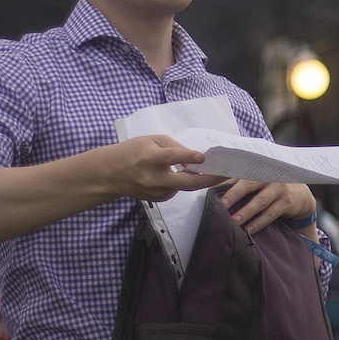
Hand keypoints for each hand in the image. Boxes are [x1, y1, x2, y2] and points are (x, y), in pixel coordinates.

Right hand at [105, 135, 221, 202]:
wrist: (109, 174)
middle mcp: (152, 178)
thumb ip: (174, 148)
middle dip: (209, 179)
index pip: (170, 157)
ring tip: (217, 172)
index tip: (203, 156)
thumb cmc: (133, 151)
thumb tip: (195, 160)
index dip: (187, 157)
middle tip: (228, 174)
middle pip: (185, 182)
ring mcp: (155, 192)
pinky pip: (178, 190)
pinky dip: (185, 183)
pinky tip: (187, 175)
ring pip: (185, 187)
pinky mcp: (158, 199)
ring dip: (200, 180)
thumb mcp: (151, 140)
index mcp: (149, 158)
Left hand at [217, 181, 314, 234]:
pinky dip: (259, 222)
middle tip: (222, 205)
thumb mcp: (259, 181)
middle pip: (249, 184)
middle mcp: (269, 176)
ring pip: (260, 201)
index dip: (224, 180)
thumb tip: (210, 184)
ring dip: (246, 212)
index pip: (238, 173)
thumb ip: (240, 181)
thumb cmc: (272, 188)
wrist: (301, 195)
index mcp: (257, 169)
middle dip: (234, 194)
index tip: (210, 188)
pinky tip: (249, 230)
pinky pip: (271, 214)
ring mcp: (279, 188)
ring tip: (234, 221)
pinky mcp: (287, 202)